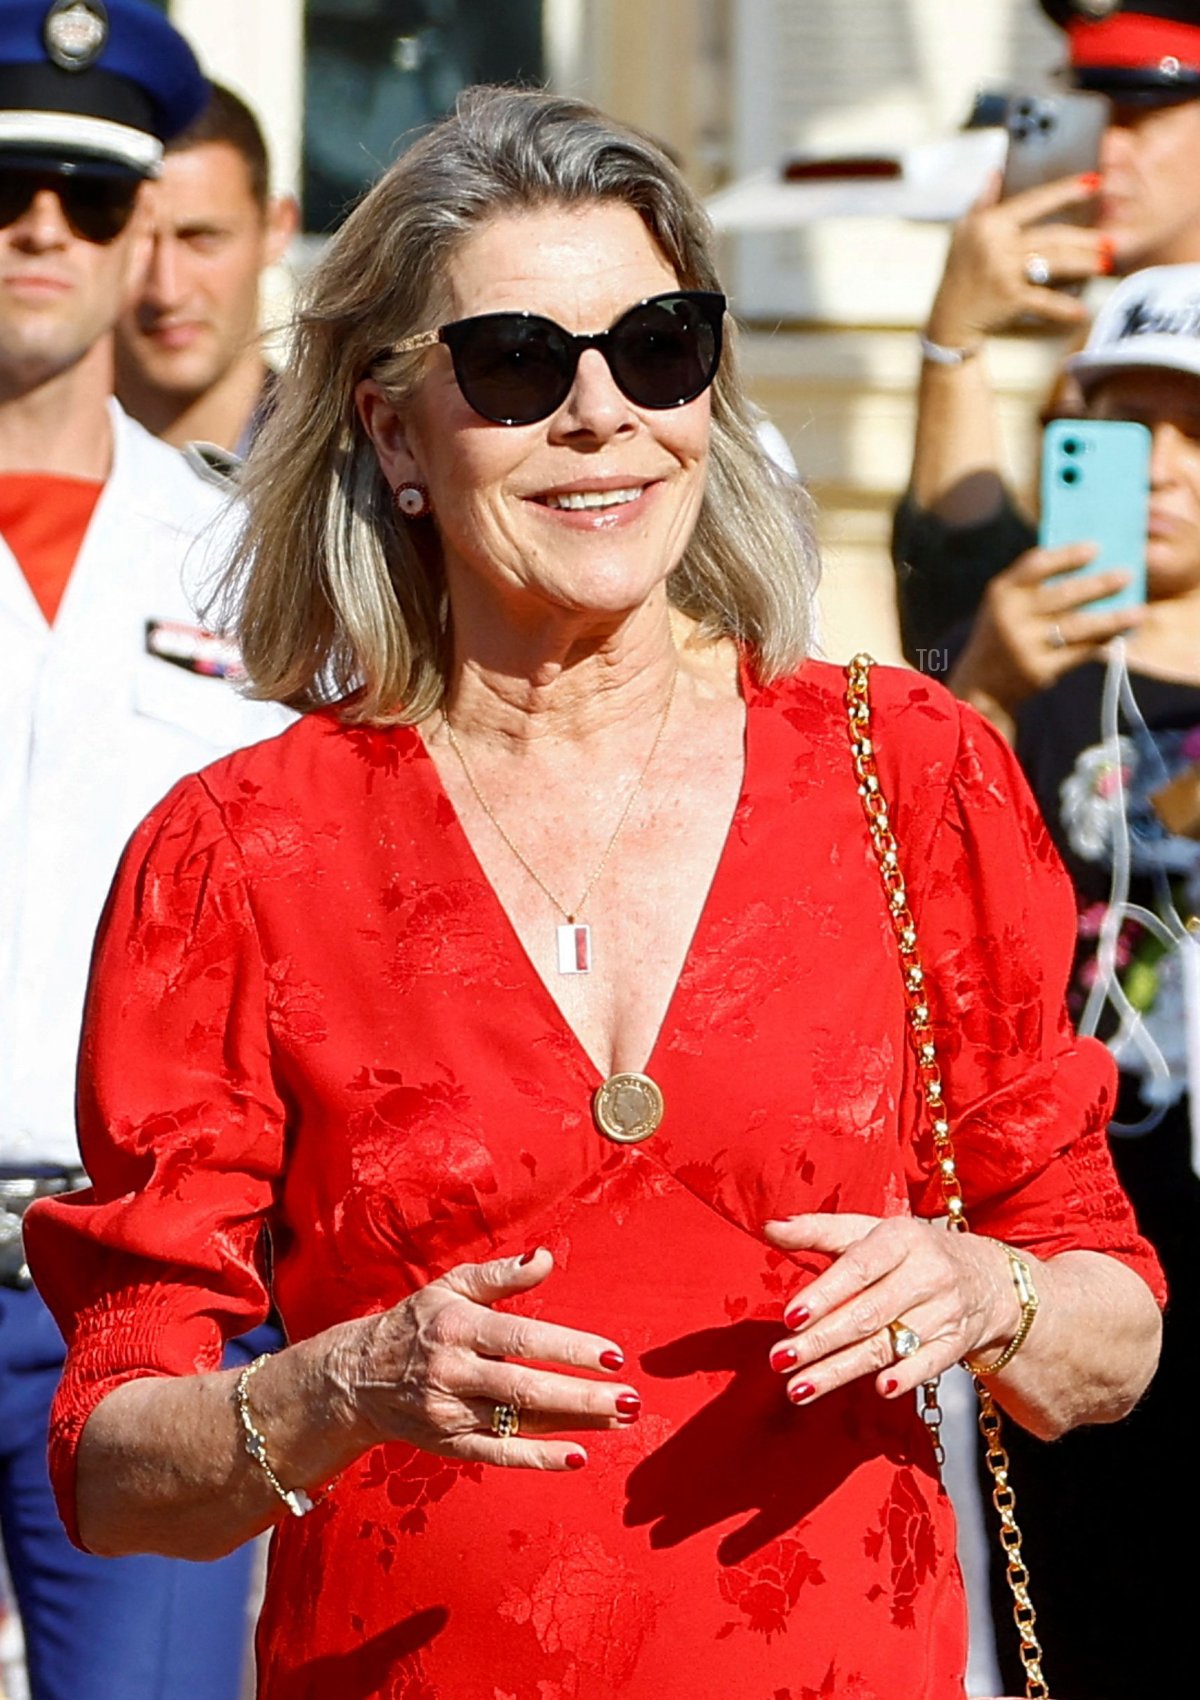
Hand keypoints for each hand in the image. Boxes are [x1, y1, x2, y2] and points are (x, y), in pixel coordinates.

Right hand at [324, 1249, 634, 1469]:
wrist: (358, 1375)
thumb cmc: (419, 1322)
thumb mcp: (452, 1286)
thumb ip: (501, 1276)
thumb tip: (546, 1258)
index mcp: (458, 1326)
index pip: (521, 1339)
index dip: (568, 1348)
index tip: (613, 1355)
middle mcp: (453, 1371)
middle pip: (526, 1388)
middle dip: (583, 1396)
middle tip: (631, 1398)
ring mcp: (449, 1412)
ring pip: (519, 1422)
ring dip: (574, 1424)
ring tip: (620, 1419)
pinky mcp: (448, 1444)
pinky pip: (498, 1454)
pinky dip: (538, 1458)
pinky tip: (577, 1456)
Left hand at [762, 1214, 1019, 1402]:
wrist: (985, 1278)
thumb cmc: (908, 1252)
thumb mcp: (869, 1232)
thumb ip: (818, 1231)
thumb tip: (768, 1228)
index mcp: (900, 1238)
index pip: (858, 1266)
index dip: (824, 1293)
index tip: (789, 1316)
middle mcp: (926, 1273)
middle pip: (868, 1312)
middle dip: (821, 1340)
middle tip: (779, 1360)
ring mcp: (944, 1311)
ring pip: (888, 1344)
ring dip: (841, 1370)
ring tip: (799, 1388)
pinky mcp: (956, 1343)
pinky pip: (930, 1363)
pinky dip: (907, 1377)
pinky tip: (879, 1389)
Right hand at [927, 172, 1106, 345]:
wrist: (949, 318)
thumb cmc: (958, 273)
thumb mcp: (963, 232)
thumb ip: (982, 201)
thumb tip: (997, 171)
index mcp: (990, 223)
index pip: (1034, 201)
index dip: (1065, 191)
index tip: (1094, 183)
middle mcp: (997, 244)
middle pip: (1052, 236)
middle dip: (1084, 239)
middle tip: (1109, 240)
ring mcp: (1004, 272)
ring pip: (1054, 262)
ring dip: (1083, 263)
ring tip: (1104, 263)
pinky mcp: (1009, 299)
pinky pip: (1043, 301)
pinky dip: (1063, 308)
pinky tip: (1081, 312)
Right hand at [948, 542, 1144, 722]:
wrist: (982, 685)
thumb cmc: (1003, 633)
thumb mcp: (1006, 604)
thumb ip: (1034, 584)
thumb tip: (1089, 564)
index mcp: (1001, 592)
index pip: (1036, 565)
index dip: (1067, 555)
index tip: (1095, 548)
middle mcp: (1010, 616)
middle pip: (1063, 594)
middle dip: (1098, 584)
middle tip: (1127, 575)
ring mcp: (1024, 644)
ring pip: (1077, 626)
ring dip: (1112, 618)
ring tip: (1138, 612)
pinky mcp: (1039, 669)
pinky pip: (1079, 652)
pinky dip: (1102, 641)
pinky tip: (1120, 634)